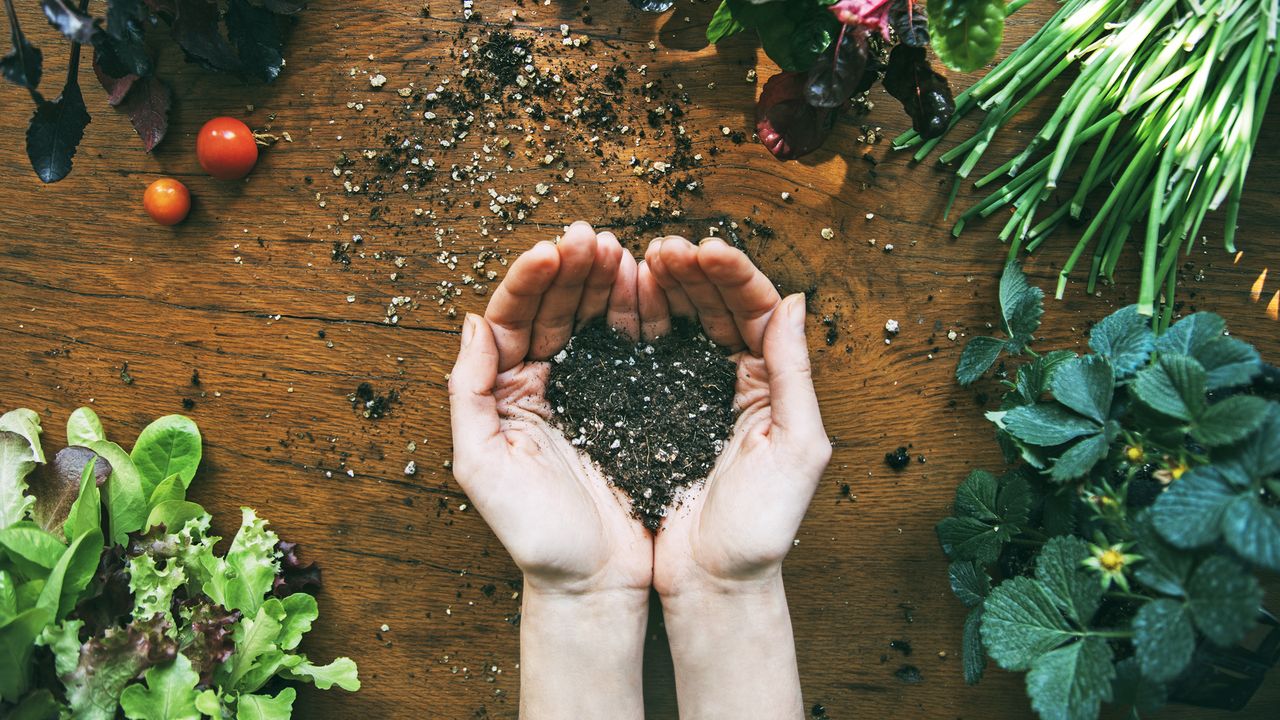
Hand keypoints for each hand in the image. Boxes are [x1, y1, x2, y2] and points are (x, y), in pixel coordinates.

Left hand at [448, 222, 649, 717]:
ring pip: (587, 320)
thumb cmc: (535, 536)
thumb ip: (467, 392)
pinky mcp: (624, 404)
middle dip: (571, 269)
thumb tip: (472, 322)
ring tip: (621, 252)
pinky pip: (625, 348)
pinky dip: (633, 315)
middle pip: (551, 309)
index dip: (531, 280)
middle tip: (595, 238)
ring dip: (601, 282)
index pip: (511, 319)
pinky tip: (644, 288)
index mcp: (502, 394)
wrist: (595, 583)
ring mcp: (582, 391)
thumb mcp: (481, 466)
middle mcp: (538, 385)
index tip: (555, 250)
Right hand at [643, 235, 830, 719]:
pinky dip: (631, 323)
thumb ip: (797, 372)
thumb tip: (796, 299)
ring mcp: (689, 393)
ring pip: (676, 323)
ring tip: (633, 261)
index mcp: (772, 383)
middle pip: (713, 306)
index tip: (704, 249)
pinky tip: (617, 300)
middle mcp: (734, 380)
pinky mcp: (649, 412)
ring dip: (658, 288)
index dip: (732, 275)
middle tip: (662, 248)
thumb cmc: (761, 529)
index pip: (757, 310)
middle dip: (689, 271)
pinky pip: (641, 355)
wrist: (712, 584)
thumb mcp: (797, 449)